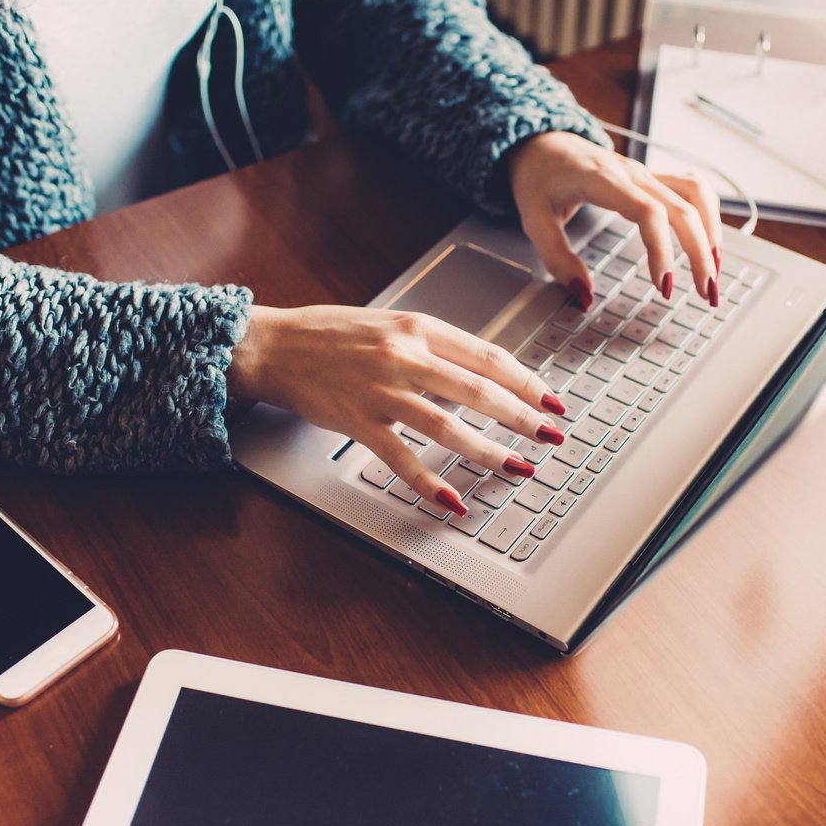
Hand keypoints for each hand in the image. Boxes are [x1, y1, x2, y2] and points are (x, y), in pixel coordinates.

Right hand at [228, 305, 565, 514]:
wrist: (275, 346)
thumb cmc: (330, 335)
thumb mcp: (390, 325)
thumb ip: (432, 347)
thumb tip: (480, 374)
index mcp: (418, 327)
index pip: (488, 356)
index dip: (526, 381)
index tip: (550, 400)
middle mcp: (405, 356)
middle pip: (480, 391)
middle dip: (524, 417)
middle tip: (551, 436)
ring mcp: (382, 390)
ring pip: (450, 426)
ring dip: (490, 451)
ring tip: (518, 468)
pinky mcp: (359, 421)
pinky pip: (403, 458)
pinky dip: (431, 483)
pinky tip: (453, 500)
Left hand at [506, 130, 724, 308]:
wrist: (541, 142)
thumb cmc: (538, 178)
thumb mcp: (533, 220)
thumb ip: (557, 259)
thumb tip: (584, 295)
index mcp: (603, 181)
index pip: (648, 213)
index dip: (663, 250)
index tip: (665, 285)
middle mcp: (633, 173)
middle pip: (682, 208)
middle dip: (700, 253)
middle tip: (706, 293)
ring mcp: (646, 172)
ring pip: (696, 196)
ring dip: (712, 232)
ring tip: (714, 270)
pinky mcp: (652, 177)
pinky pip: (692, 189)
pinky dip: (708, 215)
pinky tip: (710, 241)